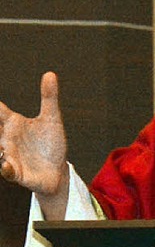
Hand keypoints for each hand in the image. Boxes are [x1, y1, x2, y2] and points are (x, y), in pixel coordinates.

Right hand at [0, 72, 68, 218]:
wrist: (57, 171)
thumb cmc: (50, 143)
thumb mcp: (51, 119)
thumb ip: (49, 97)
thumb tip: (50, 74)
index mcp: (13, 123)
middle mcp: (6, 138)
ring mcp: (9, 155)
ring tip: (1, 147)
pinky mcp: (17, 172)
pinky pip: (7, 171)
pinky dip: (5, 168)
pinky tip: (6, 164)